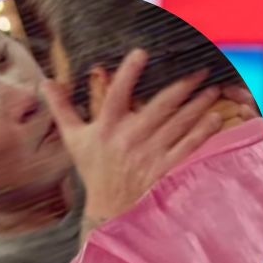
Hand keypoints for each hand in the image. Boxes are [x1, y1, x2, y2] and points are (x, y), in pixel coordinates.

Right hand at [40, 48, 224, 231]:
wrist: (111, 210)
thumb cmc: (95, 171)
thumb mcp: (74, 140)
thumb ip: (62, 109)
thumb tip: (46, 83)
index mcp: (107, 127)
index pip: (117, 94)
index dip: (129, 73)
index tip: (142, 52)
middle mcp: (129, 138)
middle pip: (160, 106)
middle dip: (183, 86)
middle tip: (201, 70)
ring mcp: (150, 154)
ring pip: (178, 123)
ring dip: (198, 105)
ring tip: (213, 89)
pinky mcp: (166, 170)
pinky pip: (188, 146)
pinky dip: (203, 132)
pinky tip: (216, 118)